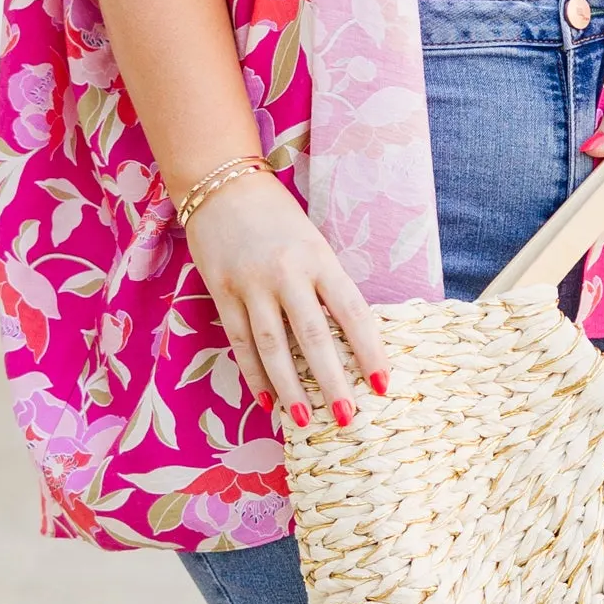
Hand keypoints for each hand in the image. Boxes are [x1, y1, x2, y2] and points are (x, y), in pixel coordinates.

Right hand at [182, 172, 388, 423]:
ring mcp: (251, 285)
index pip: (352, 312)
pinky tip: (266, 400)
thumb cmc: (277, 216)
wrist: (221, 184)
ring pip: (273, 347)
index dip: (370, 351)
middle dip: (332, 381)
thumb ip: (327, 284)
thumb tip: (347, 338)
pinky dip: (254, 374)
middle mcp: (286, 274)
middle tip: (347, 417)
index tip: (383, 384)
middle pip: (313, 337)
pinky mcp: (221, 293)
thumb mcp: (313, 242)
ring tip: (304, 419)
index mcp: (319, 259)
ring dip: (290, 388)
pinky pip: (241, 342)